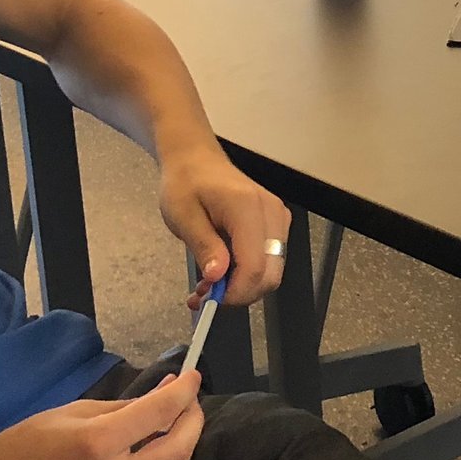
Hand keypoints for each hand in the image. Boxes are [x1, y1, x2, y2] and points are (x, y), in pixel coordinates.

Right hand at [0, 372, 204, 459]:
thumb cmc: (29, 442)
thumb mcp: (77, 411)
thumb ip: (128, 405)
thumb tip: (170, 390)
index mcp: (98, 445)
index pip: (160, 414)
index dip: (184, 392)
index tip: (194, 375)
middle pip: (180, 450)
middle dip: (194, 418)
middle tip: (191, 398)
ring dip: (178, 438)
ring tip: (170, 414)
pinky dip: (159, 459)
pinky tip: (152, 442)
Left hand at [158, 142, 289, 306]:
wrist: (196, 159)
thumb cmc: (187, 182)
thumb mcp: (183, 216)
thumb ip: (204, 246)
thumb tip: (218, 276)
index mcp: (247, 208)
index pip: (255, 266)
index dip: (235, 292)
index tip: (211, 300)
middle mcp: (271, 213)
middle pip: (270, 274)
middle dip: (239, 292)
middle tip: (207, 295)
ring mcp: (277, 218)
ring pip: (271, 271)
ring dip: (241, 285)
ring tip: (208, 283)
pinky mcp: (276, 224)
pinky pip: (269, 259)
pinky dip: (246, 273)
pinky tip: (221, 270)